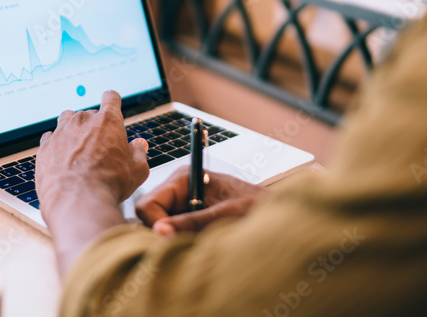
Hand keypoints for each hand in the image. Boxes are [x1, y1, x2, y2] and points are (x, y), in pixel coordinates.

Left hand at [36, 90, 149, 211]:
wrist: (77, 201)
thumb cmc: (109, 185)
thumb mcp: (137, 170)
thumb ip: (138, 153)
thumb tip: (138, 145)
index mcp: (108, 121)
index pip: (111, 97)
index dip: (112, 102)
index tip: (111, 107)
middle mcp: (83, 121)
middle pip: (89, 113)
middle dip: (94, 127)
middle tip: (98, 148)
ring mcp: (61, 132)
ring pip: (67, 120)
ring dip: (73, 130)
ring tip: (77, 149)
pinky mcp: (45, 147)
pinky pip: (50, 137)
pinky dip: (56, 145)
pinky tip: (62, 159)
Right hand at [136, 166, 265, 235]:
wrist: (278, 215)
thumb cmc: (257, 208)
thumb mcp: (224, 215)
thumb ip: (192, 222)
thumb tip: (159, 232)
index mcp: (183, 178)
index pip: (148, 204)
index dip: (155, 226)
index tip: (169, 242)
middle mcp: (179, 191)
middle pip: (150, 219)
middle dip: (163, 236)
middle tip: (185, 246)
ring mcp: (183, 206)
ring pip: (160, 231)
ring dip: (174, 242)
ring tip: (197, 246)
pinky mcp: (190, 221)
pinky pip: (174, 237)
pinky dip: (182, 246)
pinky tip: (199, 248)